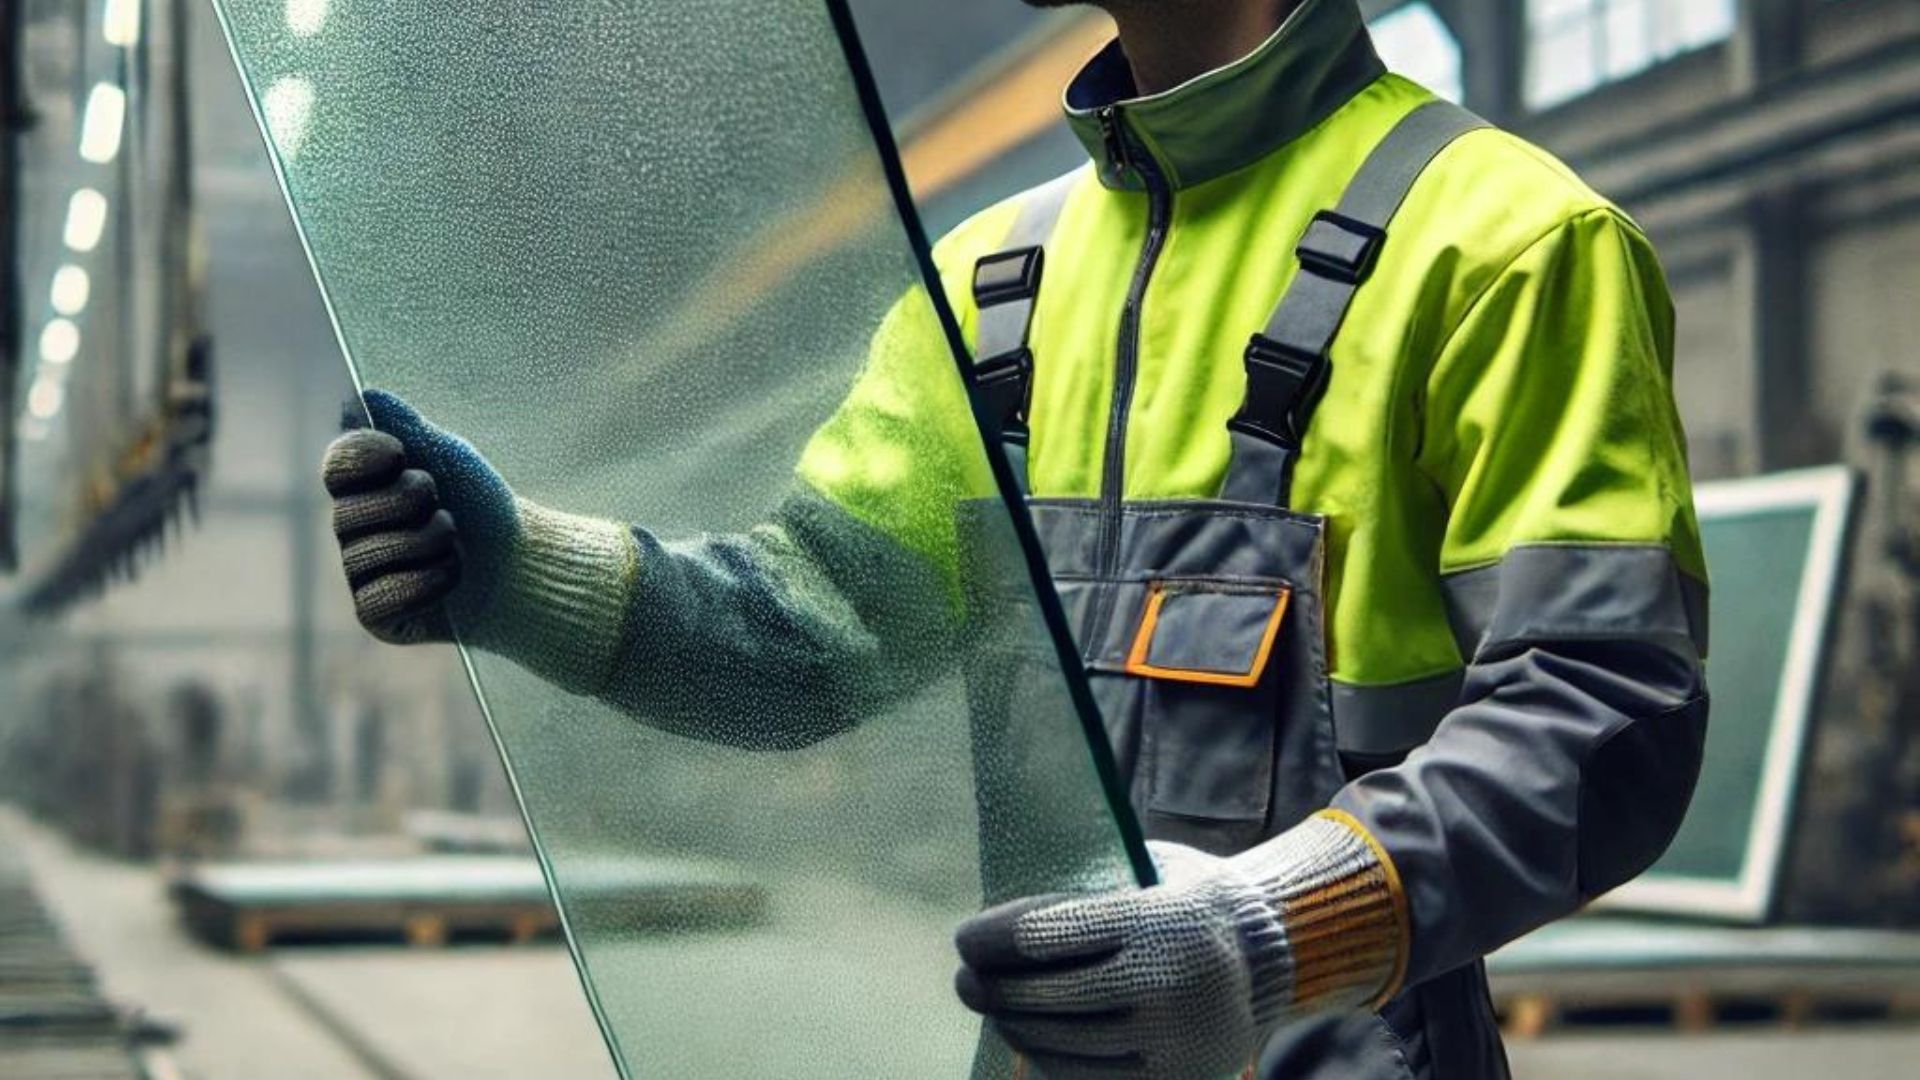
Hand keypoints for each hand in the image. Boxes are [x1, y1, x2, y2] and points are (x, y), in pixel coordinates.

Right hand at [321, 390, 517, 643]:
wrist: (522, 565)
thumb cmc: (482, 506)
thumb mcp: (450, 457)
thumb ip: (408, 426)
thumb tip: (367, 395)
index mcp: (364, 486)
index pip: (336, 466)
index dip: (363, 457)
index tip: (400, 454)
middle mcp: (352, 529)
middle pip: (348, 512)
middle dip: (411, 502)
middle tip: (445, 506)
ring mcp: (360, 573)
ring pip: (369, 555)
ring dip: (429, 541)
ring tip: (455, 540)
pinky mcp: (375, 614)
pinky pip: (382, 596)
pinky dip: (429, 581)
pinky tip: (450, 574)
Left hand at [953, 817, 1402, 1079]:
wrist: (1275, 955)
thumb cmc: (1188, 899)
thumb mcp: (1148, 869)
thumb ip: (1087, 887)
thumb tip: (998, 913)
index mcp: (1159, 918)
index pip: (1050, 934)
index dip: (994, 939)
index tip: (964, 939)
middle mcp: (1169, 982)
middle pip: (1050, 994)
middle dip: (995, 988)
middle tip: (964, 980)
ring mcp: (1175, 1038)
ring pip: (1066, 1041)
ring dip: (1016, 1025)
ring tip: (993, 1007)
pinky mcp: (1177, 1078)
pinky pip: (1093, 1078)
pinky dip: (1051, 1061)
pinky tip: (1028, 1039)